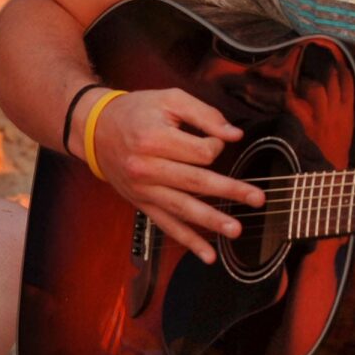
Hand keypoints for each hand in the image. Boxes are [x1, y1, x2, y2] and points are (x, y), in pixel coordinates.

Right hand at [85, 88, 263, 262]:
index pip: (200, 152)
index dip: (216, 145)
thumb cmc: (135, 111)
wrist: (96, 131)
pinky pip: (167, 225)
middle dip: (230, 190)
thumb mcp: (169, 99)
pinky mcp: (142, 203)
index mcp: (154, 139)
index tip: (215, 140)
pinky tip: (208, 255)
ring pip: (183, 208)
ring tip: (235, 230)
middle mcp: (146, 168)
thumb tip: (234, 135)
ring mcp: (143, 190)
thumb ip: (204, 114)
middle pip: (196, 182)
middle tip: (258, 198)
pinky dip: (188, 241)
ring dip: (211, 221)